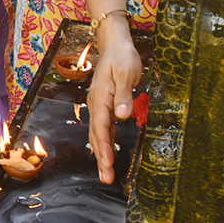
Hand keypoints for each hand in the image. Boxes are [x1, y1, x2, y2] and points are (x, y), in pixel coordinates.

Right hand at [87, 19, 141, 184]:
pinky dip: (103, 142)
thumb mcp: (126, 73)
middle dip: (101, 157)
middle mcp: (97, 103)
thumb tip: (123, 115)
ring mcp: (99, 104)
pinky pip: (102, 127)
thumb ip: (124, 95)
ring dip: (101, 153)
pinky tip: (107, 152)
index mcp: (101, 97)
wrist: (114, 44)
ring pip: (98, 133)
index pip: (101, 126)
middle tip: (106, 178)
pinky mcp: (105, 104)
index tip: (107, 163)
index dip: (104, 146)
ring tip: (106, 172)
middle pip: (97, 134)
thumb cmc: (122, 57)